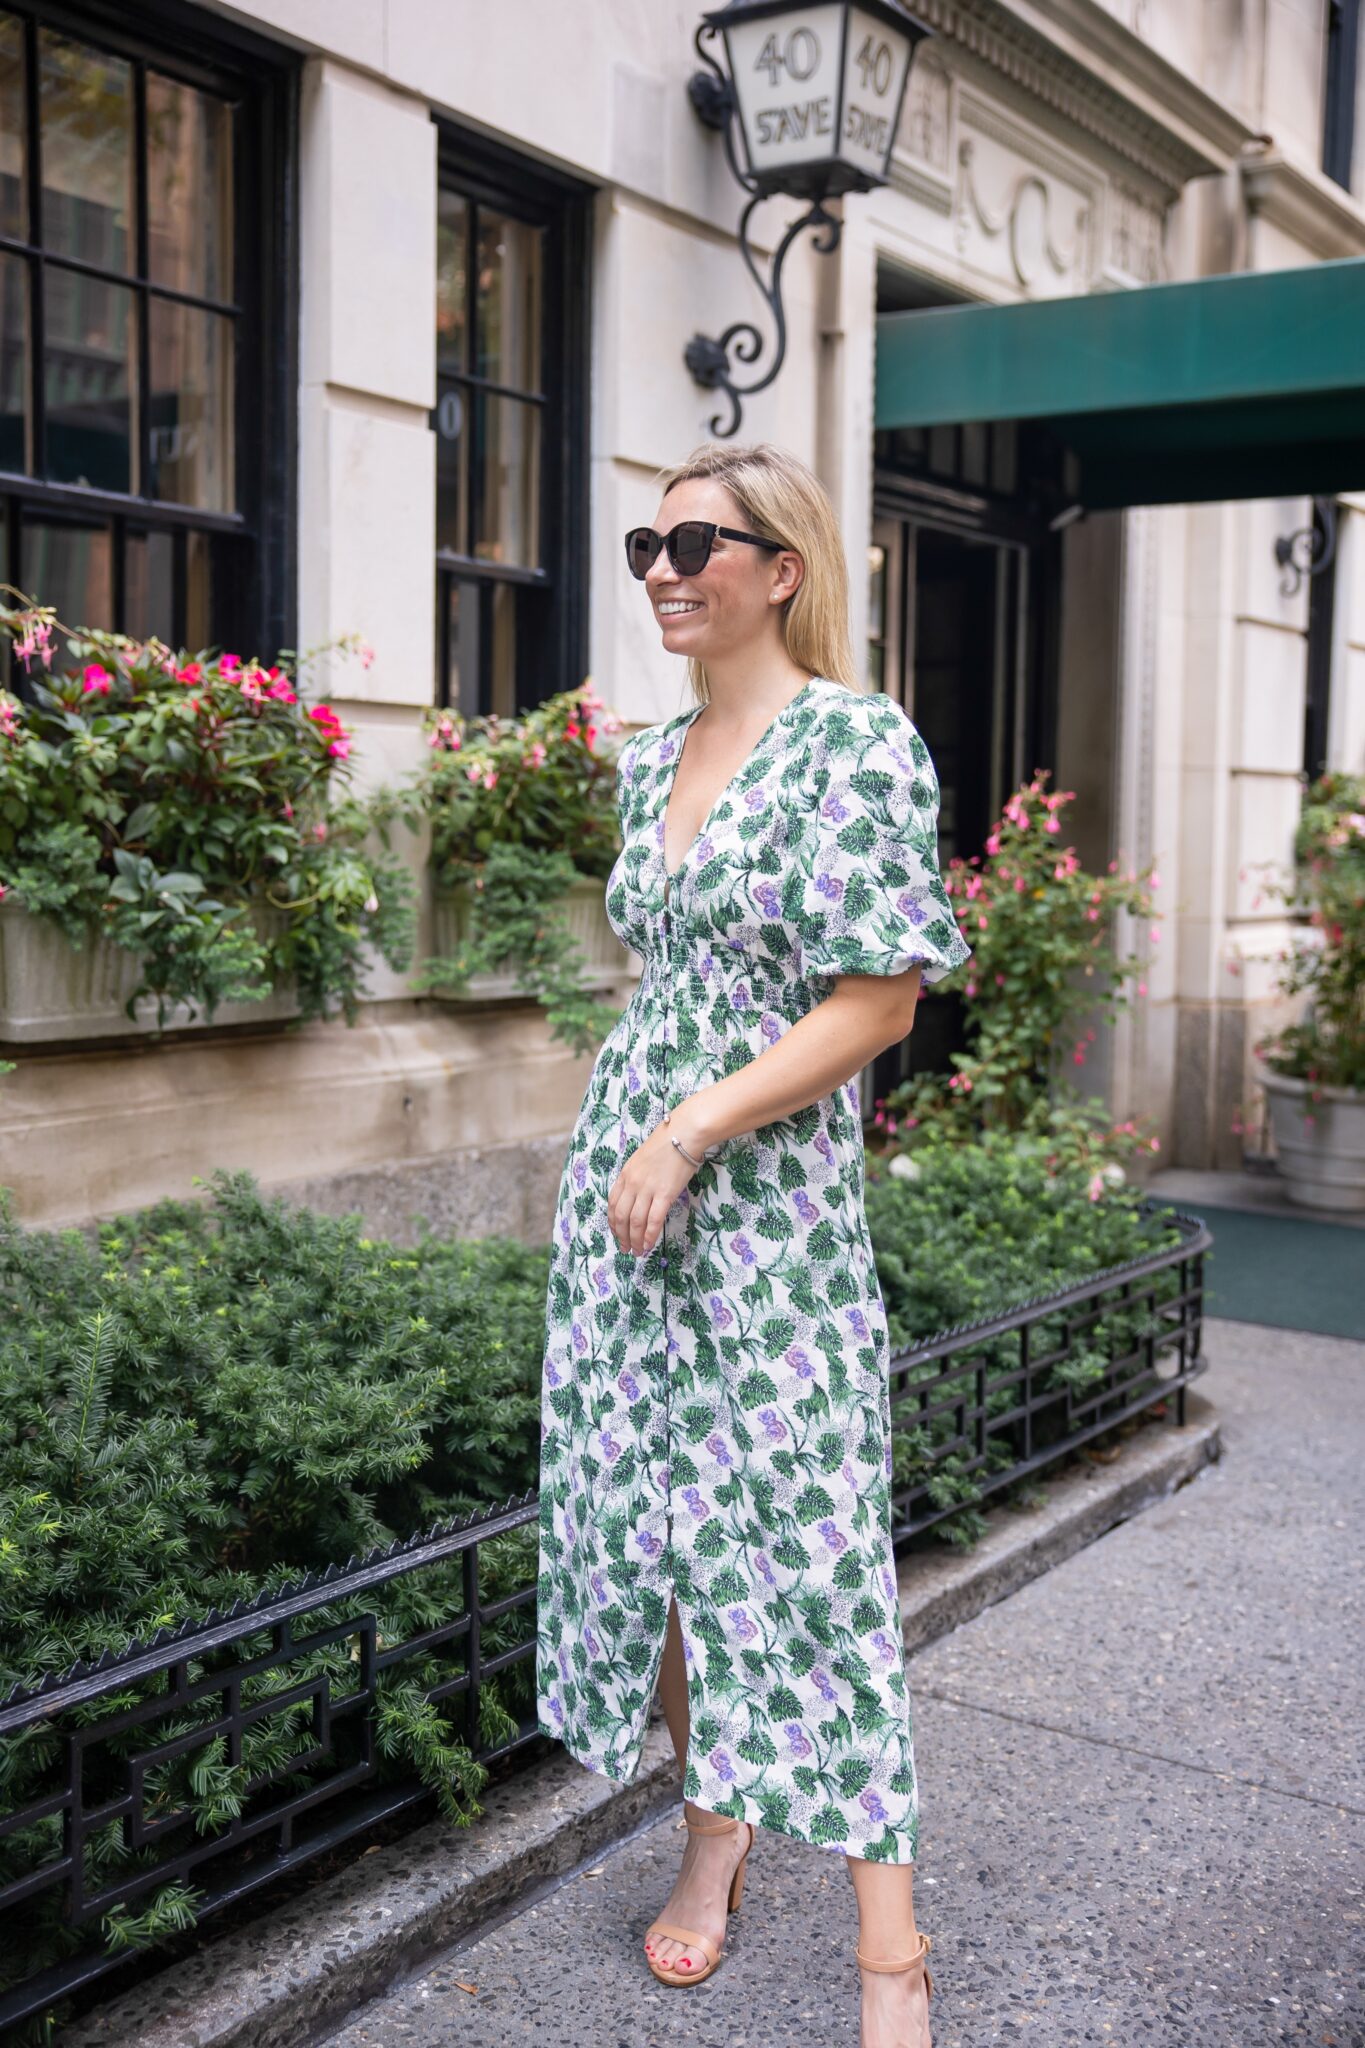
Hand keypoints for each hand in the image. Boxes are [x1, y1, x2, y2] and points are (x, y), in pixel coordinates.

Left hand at [608, 1110, 709, 1256]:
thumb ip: (637, 1176)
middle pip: (621, 1216)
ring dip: (634, 1239)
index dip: (613, 1222)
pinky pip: (653, 1220)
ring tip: (637, 1251)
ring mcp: (647, 1189)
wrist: (683, 1134)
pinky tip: (649, 1245)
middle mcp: (632, 1183)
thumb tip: (639, 1194)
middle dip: (621, 1235)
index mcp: (625, 1174)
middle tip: (625, 1248)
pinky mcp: (664, 1194)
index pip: (612, 1203)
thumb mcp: (642, 1158)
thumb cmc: (667, 1143)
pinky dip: (650, 1235)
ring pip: (635, 1222)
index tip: (616, 1233)